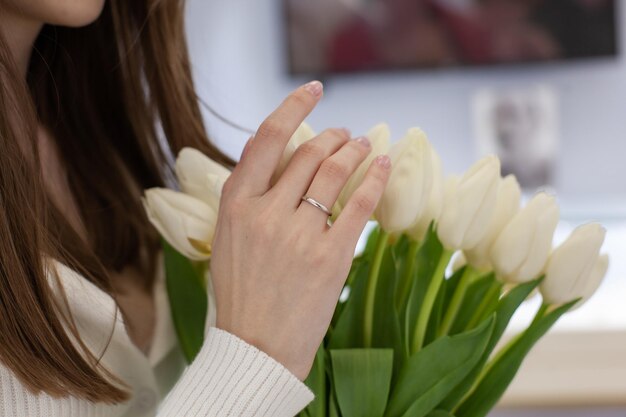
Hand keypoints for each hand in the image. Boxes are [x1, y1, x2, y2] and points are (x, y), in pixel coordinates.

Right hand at [210, 81, 390, 379]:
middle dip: (332, 136)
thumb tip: (263, 145)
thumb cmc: (240, 291)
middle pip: (308, 153)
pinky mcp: (331, 255)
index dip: (294, 107)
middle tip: (346, 135)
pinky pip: (360, 205)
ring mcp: (299, 234)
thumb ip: (245, 191)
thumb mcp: (227, 237)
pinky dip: (375, 179)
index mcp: (236, 204)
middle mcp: (266, 212)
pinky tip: (383, 165)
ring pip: (334, 173)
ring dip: (354, 151)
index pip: (267, 139)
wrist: (255, 346)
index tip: (313, 91)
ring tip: (365, 145)